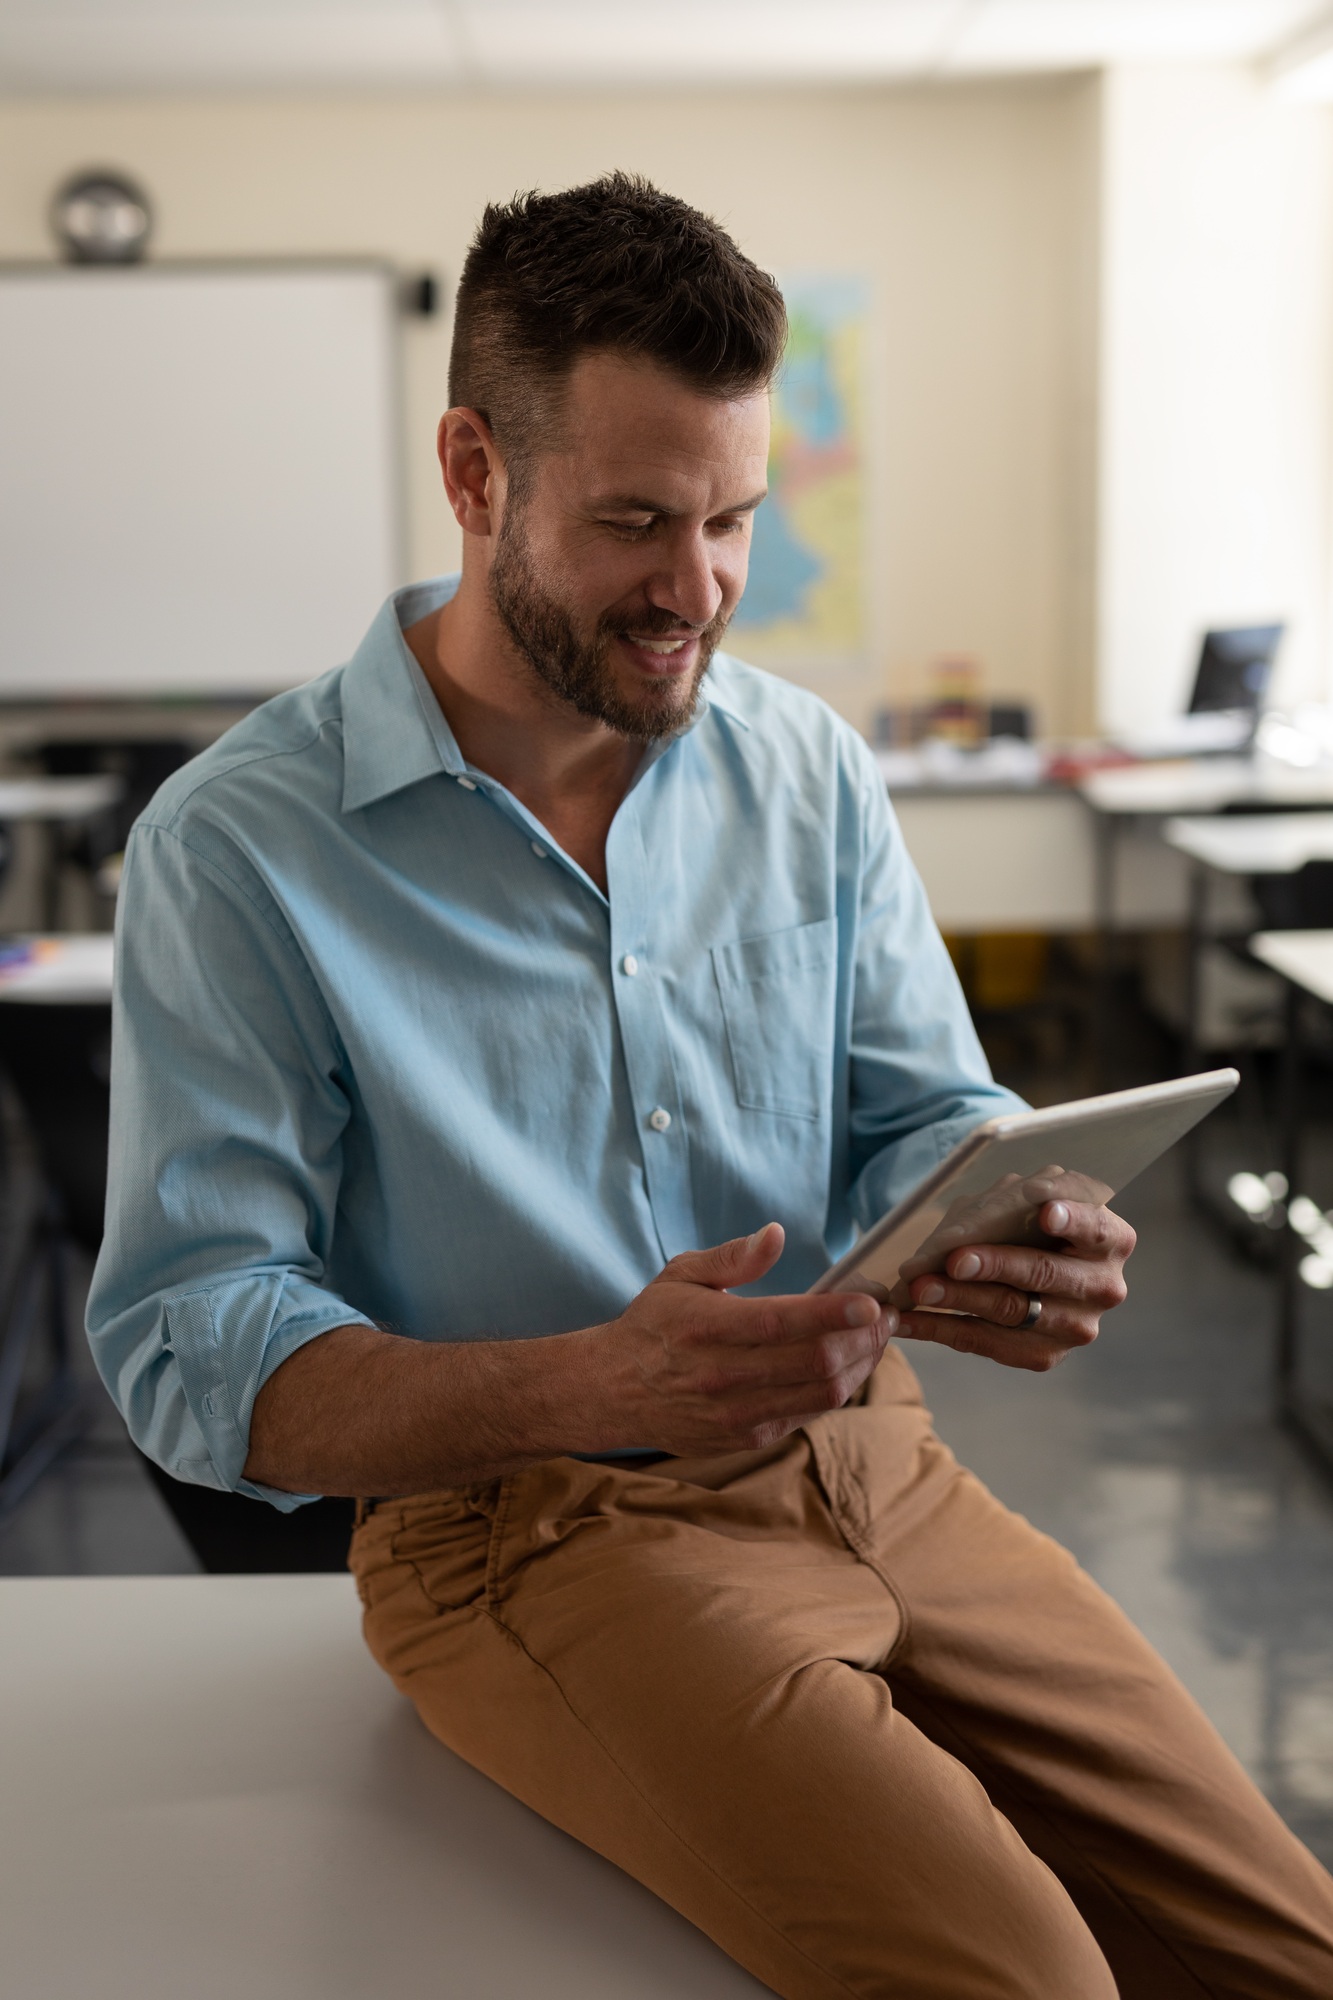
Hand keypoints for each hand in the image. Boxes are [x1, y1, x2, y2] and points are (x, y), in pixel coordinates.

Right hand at [588, 1223, 897, 1454]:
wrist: (614, 1391)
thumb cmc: (654, 1325)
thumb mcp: (681, 1276)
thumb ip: (732, 1257)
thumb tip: (776, 1234)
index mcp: (706, 1329)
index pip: (782, 1323)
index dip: (834, 1314)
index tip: (872, 1301)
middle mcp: (723, 1376)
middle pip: (814, 1363)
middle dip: (863, 1339)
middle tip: (886, 1316)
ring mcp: (738, 1414)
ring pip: (821, 1395)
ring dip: (860, 1365)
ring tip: (876, 1339)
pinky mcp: (747, 1438)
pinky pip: (807, 1414)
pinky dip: (836, 1388)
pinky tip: (847, 1363)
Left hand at [895, 1198, 1134, 1370]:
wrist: (1025, 1269)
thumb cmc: (1024, 1224)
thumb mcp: (1021, 1203)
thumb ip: (1003, 1206)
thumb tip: (957, 1234)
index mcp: (1109, 1238)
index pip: (1095, 1227)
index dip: (1071, 1219)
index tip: (1045, 1212)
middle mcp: (1103, 1286)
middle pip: (1044, 1273)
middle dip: (996, 1264)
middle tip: (954, 1259)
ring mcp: (1077, 1326)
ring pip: (1012, 1310)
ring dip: (959, 1298)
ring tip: (919, 1288)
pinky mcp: (1046, 1356)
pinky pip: (987, 1342)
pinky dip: (941, 1329)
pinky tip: (909, 1321)